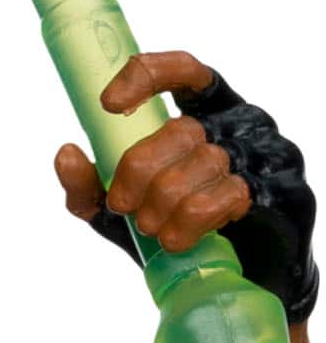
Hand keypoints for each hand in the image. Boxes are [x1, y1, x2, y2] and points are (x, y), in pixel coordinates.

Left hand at [54, 51, 248, 254]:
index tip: (108, 105)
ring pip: (197, 167)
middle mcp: (237, 122)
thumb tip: (66, 153)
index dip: (148, 76)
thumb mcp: (120, 210)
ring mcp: (261, 153)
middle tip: (125, 206)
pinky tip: (178, 238)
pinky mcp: (277, 189)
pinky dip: (185, 226)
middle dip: (137, 175)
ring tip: (153, 228)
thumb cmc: (175, 225)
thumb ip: (88, 186)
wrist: (233, 271)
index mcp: (203, 110)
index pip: (184, 71)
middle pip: (177, 132)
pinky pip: (220, 199)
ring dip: (159, 209)